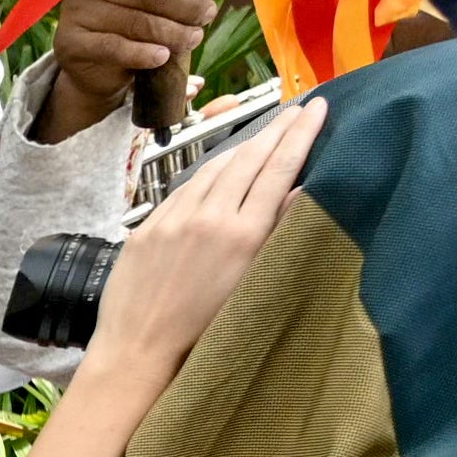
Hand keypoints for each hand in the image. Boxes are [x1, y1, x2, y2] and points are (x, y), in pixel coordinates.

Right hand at [36, 0, 221, 140]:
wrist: (96, 71)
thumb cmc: (135, 26)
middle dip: (186, 5)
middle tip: (206, 16)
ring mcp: (78, 11)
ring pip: (136, 21)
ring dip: (172, 33)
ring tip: (193, 39)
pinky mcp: (72, 43)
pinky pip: (114, 47)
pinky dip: (143, 54)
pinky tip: (161, 58)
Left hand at [97, 93, 325, 378]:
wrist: (139, 347)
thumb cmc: (202, 330)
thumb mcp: (252, 283)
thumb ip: (275, 234)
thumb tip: (301, 191)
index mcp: (243, 235)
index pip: (279, 170)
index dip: (301, 135)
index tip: (317, 109)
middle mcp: (209, 218)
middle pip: (250, 158)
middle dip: (277, 129)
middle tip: (298, 109)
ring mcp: (175, 217)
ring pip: (216, 167)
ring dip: (244, 146)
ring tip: (266, 133)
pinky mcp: (150, 223)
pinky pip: (186, 187)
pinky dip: (209, 173)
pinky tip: (221, 167)